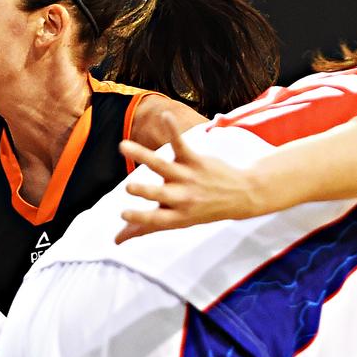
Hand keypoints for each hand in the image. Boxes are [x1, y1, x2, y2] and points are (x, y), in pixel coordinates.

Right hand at [116, 113, 257, 241]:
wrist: (241, 195)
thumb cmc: (200, 210)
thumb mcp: (176, 221)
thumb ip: (144, 227)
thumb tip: (115, 240)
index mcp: (177, 216)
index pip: (155, 220)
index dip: (139, 218)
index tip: (123, 214)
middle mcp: (182, 198)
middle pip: (160, 194)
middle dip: (144, 191)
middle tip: (129, 187)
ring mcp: (188, 177)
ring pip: (162, 166)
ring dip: (142, 155)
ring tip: (123, 146)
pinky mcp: (195, 160)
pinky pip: (180, 145)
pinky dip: (172, 129)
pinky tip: (165, 115)